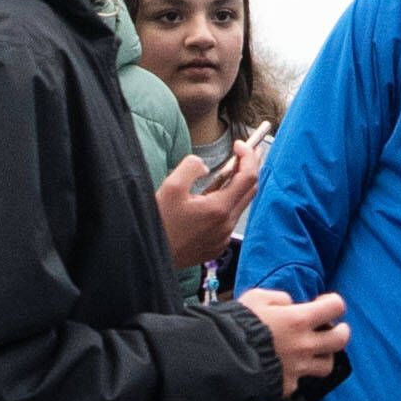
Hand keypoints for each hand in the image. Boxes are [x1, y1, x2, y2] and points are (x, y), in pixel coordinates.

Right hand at [157, 141, 261, 267]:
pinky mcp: (217, 245)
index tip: (239, 144)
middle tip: (244, 152)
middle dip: (249, 167)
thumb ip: (191, 167)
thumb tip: (204, 165)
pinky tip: (215, 197)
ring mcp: (223, 237)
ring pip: (240, 205)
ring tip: (229, 170)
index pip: (248, 177)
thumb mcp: (171, 187)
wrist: (150, 256)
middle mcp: (226, 225)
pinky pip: (229, 220)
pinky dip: (228, 203)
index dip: (248, 156)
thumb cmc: (159, 223)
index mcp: (219, 209)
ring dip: (238, 186)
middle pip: (250, 190)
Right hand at [239, 286, 347, 396]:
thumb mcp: (255, 298)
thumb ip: (279, 298)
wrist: (222, 360)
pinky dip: (297, 374)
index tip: (321, 304)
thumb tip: (290, 305)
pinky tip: (287, 368)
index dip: (332, 303)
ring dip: (325, 356)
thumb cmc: (237, 326)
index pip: (335, 307)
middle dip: (341, 331)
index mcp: (298, 319)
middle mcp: (304, 345)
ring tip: (316, 351)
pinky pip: (301, 381)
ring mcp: (298, 368)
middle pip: (341, 339)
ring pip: (327, 365)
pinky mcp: (288, 386)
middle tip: (334, 329)